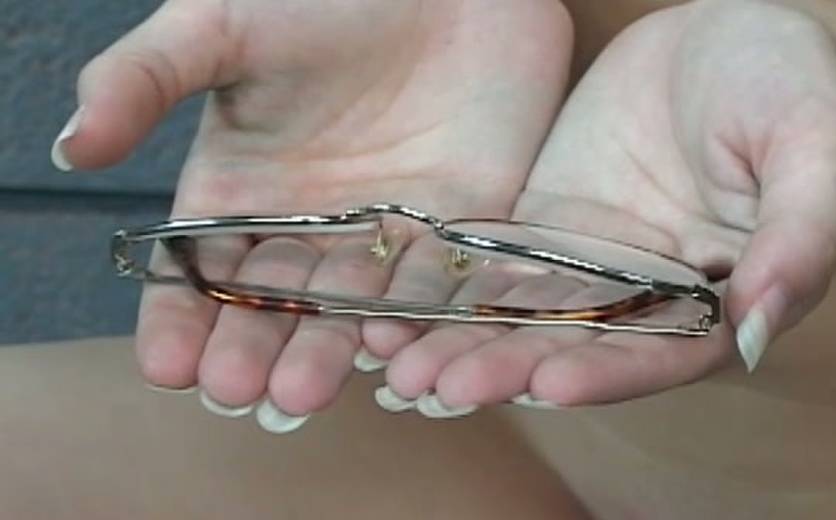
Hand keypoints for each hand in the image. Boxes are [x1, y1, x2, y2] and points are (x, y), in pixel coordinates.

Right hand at [53, 0, 571, 427]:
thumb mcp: (221, 28)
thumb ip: (143, 80)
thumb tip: (69, 147)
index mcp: (244, 190)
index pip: (202, 271)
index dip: (181, 319)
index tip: (166, 365)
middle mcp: (310, 225)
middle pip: (275, 304)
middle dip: (253, 348)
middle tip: (239, 389)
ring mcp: (382, 233)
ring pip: (349, 310)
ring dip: (325, 353)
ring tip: (301, 391)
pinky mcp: (454, 228)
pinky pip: (431, 287)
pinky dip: (412, 321)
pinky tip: (387, 351)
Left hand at [373, 0, 835, 408]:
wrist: (722, 32)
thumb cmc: (786, 81)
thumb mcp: (814, 145)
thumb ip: (801, 235)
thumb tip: (758, 331)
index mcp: (723, 295)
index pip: (666, 353)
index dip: (611, 372)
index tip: (549, 384)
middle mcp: (650, 296)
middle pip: (579, 347)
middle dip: (511, 370)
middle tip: (441, 387)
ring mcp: (593, 265)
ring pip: (525, 316)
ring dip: (464, 344)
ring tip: (399, 364)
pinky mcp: (546, 231)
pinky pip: (494, 266)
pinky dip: (448, 291)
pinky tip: (396, 308)